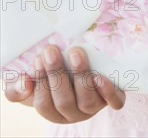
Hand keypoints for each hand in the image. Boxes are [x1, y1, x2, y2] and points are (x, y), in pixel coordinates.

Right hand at [4, 46, 124, 122]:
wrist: (80, 71)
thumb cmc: (52, 77)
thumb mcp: (31, 83)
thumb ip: (17, 88)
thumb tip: (25, 84)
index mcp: (53, 111)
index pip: (44, 104)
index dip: (40, 81)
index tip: (39, 58)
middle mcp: (74, 113)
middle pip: (64, 102)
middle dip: (57, 74)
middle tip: (52, 51)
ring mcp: (95, 106)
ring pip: (88, 101)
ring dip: (80, 75)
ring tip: (74, 53)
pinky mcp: (113, 98)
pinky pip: (114, 102)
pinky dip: (108, 91)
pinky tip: (100, 77)